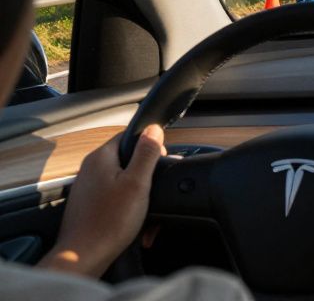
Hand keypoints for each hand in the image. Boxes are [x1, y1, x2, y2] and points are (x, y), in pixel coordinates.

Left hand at [38, 125, 165, 277]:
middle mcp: (90, 168)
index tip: (160, 162)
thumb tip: (153, 128)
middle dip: (145, 173)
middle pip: (126, 159)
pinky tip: (134, 221)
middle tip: (154, 189)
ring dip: (138, 193)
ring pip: (121, 180)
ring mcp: (87, 187)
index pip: (129, 136)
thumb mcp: (137, 182)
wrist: (83, 255)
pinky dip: (127, 205)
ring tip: (145, 210)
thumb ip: (146, 152)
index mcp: (100, 157)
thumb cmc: (110, 221)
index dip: (149, 146)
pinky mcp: (87, 204)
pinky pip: (113, 197)